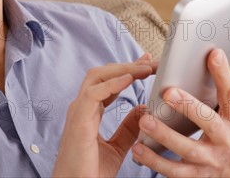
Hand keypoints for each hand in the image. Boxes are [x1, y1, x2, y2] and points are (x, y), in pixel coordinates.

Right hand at [52, 54, 156, 176]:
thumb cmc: (89, 172)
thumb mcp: (117, 148)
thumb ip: (128, 128)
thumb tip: (143, 110)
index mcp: (89, 112)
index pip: (108, 82)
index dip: (127, 70)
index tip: (146, 63)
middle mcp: (82, 107)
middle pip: (102, 74)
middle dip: (127, 65)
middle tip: (150, 61)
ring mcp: (78, 111)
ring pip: (97, 77)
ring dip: (122, 69)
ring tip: (144, 67)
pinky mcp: (79, 120)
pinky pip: (94, 94)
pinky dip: (112, 84)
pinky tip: (129, 79)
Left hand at [132, 49, 229, 176]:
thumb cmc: (227, 134)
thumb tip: (227, 51)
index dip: (223, 74)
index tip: (212, 53)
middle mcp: (226, 140)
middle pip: (209, 122)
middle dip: (189, 107)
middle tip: (168, 92)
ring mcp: (211, 161)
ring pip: (188, 148)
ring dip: (165, 134)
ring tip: (145, 120)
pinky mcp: (196, 177)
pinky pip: (173, 171)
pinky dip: (154, 160)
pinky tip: (138, 147)